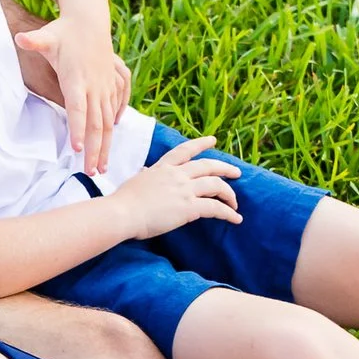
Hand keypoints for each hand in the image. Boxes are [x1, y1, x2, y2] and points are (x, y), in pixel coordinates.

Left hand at [16, 14, 131, 172]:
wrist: (88, 19)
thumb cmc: (64, 32)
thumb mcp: (47, 36)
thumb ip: (34, 41)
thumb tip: (19, 37)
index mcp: (77, 79)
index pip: (77, 109)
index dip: (78, 129)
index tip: (77, 149)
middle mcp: (95, 85)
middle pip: (96, 124)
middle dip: (94, 150)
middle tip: (90, 171)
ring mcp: (107, 85)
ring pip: (109, 120)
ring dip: (106, 144)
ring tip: (102, 166)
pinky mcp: (114, 82)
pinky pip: (119, 105)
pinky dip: (116, 120)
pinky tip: (113, 134)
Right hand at [107, 134, 242, 240]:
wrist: (122, 213)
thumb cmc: (122, 201)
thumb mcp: (135, 181)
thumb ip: (145, 175)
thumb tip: (146, 171)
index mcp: (163, 167)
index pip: (185, 150)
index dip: (201, 144)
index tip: (213, 140)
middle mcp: (176, 174)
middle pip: (208, 166)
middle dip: (225, 168)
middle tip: (236, 173)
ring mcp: (184, 189)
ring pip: (216, 185)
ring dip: (229, 194)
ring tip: (235, 203)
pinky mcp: (189, 207)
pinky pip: (215, 208)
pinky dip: (228, 213)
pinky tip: (236, 218)